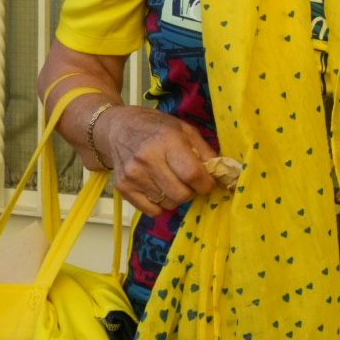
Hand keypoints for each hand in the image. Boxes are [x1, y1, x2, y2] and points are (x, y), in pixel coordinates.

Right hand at [96, 105, 219, 216]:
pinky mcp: (122, 188)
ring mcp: (133, 175)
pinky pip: (151, 211)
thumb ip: (205, 151)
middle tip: (190, 182)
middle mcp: (148, 159)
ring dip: (176, 197)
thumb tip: (221, 173)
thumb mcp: (185, 130)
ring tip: (172, 181)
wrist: (118, 128)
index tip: (208, 182)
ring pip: (168, 204)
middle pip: (181, 194)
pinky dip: (160, 205)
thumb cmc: (157, 128)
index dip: (206, 184)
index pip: (193, 174)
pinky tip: (159, 189)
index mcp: (168, 141)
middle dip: (192, 192)